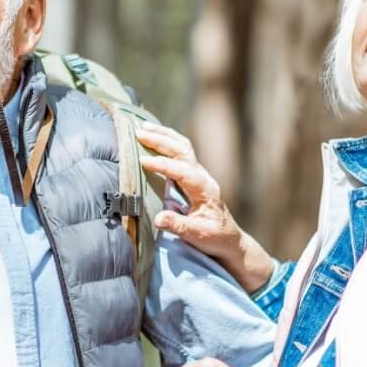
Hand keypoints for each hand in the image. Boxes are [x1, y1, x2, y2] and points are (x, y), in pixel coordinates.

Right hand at [136, 123, 275, 292]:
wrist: (228, 239)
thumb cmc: (215, 238)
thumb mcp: (198, 236)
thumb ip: (179, 226)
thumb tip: (158, 218)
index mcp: (206, 189)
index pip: (183, 171)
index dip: (163, 165)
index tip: (143, 161)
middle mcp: (203, 177)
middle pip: (183, 151)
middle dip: (161, 140)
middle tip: (138, 133)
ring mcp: (198, 174)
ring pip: (182, 147)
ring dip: (163, 136)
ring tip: (142, 127)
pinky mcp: (192, 176)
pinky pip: (180, 152)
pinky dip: (166, 141)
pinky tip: (153, 136)